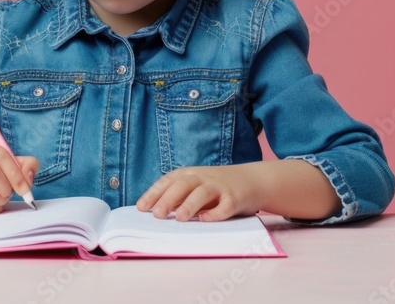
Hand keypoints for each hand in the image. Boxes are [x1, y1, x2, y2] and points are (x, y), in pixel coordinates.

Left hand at [135, 164, 263, 221]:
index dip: (154, 193)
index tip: (141, 207)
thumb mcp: (196, 186)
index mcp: (190, 174)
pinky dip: (216, 213)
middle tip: (157, 214)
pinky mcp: (236, 198)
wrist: (253, 180)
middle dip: (169, 198)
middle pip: (183, 185)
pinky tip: (206, 220)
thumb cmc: (217, 187)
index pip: (168, 181)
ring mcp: (220, 187)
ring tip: (179, 218)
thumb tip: (153, 211)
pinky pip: (226, 205)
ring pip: (203, 193)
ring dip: (190, 204)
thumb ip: (178, 196)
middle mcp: (203, 178)